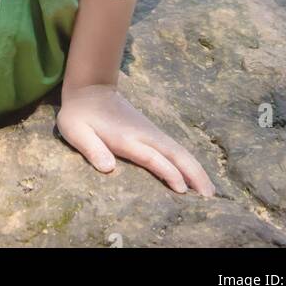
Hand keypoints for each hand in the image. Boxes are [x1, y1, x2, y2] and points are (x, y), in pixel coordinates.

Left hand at [55, 84, 215, 195]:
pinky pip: (175, 149)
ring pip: (179, 150)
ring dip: (196, 169)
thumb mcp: (75, 130)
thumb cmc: (79, 115)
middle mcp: (143, 134)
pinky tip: (196, 176)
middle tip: (209, 197)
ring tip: (210, 192)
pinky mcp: (152, 132)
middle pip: (175, 153)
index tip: (181, 189)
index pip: (151, 157)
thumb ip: (91, 148)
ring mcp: (150, 132)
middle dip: (193, 173)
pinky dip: (189, 162)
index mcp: (125, 137)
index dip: (167, 172)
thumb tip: (108, 168)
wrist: (90, 89)